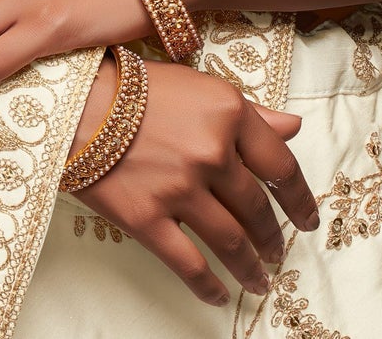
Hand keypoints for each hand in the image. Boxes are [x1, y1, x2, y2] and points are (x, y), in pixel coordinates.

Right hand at [70, 55, 318, 306]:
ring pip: (231, 242)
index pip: (280, 166)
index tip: (307, 219)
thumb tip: (292, 127)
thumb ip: (249, 112)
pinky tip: (219, 296)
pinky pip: (188, 263)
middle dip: (273, 237)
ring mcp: (180, 189)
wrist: (73, 100)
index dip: (300, 199)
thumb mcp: (198, 86)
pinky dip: (208, 286)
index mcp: (228, 114)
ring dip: (250, 267)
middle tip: (278, 251)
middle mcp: (211, 152)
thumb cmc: (135, 87)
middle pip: (256, 208)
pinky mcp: (148, 218)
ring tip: (260, 281)